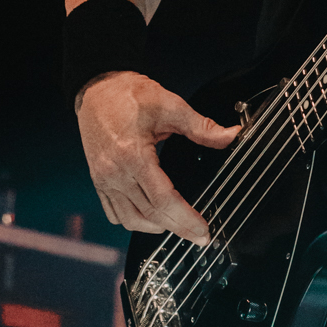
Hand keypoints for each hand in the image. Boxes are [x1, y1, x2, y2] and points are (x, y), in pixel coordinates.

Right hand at [75, 71, 237, 242]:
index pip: (163, 199)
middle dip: (178, 229)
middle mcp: (115, 172)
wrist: (97, 89)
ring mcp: (104, 179)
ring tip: (177, 226)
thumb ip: (201, 126)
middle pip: (149, 214)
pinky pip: (114, 212)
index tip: (202, 230)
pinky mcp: (98, 180)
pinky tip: (149, 217)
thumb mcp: (170, 105)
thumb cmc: (128, 95)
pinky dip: (133, 220)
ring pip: (130, 219)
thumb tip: (230, 136)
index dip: (185, 219)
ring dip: (155, 228)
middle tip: (199, 236)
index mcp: (133, 155)